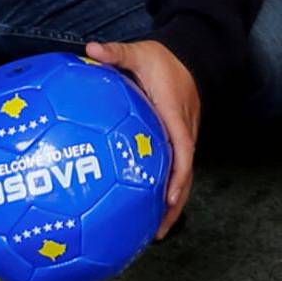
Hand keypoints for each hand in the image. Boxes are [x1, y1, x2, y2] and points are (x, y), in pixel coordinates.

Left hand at [84, 39, 198, 237]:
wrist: (191, 53)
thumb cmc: (163, 58)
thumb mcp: (140, 51)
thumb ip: (116, 53)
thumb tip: (90, 49)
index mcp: (174, 112)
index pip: (183, 147)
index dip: (178, 174)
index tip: (168, 197)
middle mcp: (184, 127)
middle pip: (186, 171)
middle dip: (176, 201)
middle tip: (160, 231)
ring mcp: (184, 133)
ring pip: (183, 173)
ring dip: (173, 201)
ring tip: (155, 231)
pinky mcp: (179, 137)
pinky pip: (176, 166)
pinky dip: (167, 189)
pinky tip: (148, 207)